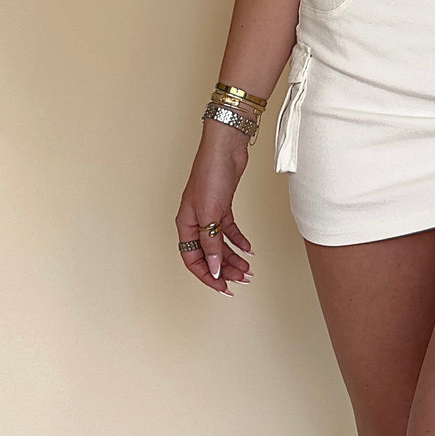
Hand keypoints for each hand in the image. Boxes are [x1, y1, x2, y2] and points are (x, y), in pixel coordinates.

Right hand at [175, 133, 254, 293]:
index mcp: (185, 224)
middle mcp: (195, 221)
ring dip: (234, 258)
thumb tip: (213, 268)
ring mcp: (209, 214)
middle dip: (225, 269)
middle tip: (243, 279)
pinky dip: (239, 241)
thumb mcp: (209, 213)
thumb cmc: (211, 174)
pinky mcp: (223, 207)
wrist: (226, 148)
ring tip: (248, 269)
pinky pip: (230, 231)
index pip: (193, 260)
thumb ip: (210, 242)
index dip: (207, 276)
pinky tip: (249, 249)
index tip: (223, 287)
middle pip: (209, 255)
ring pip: (220, 245)